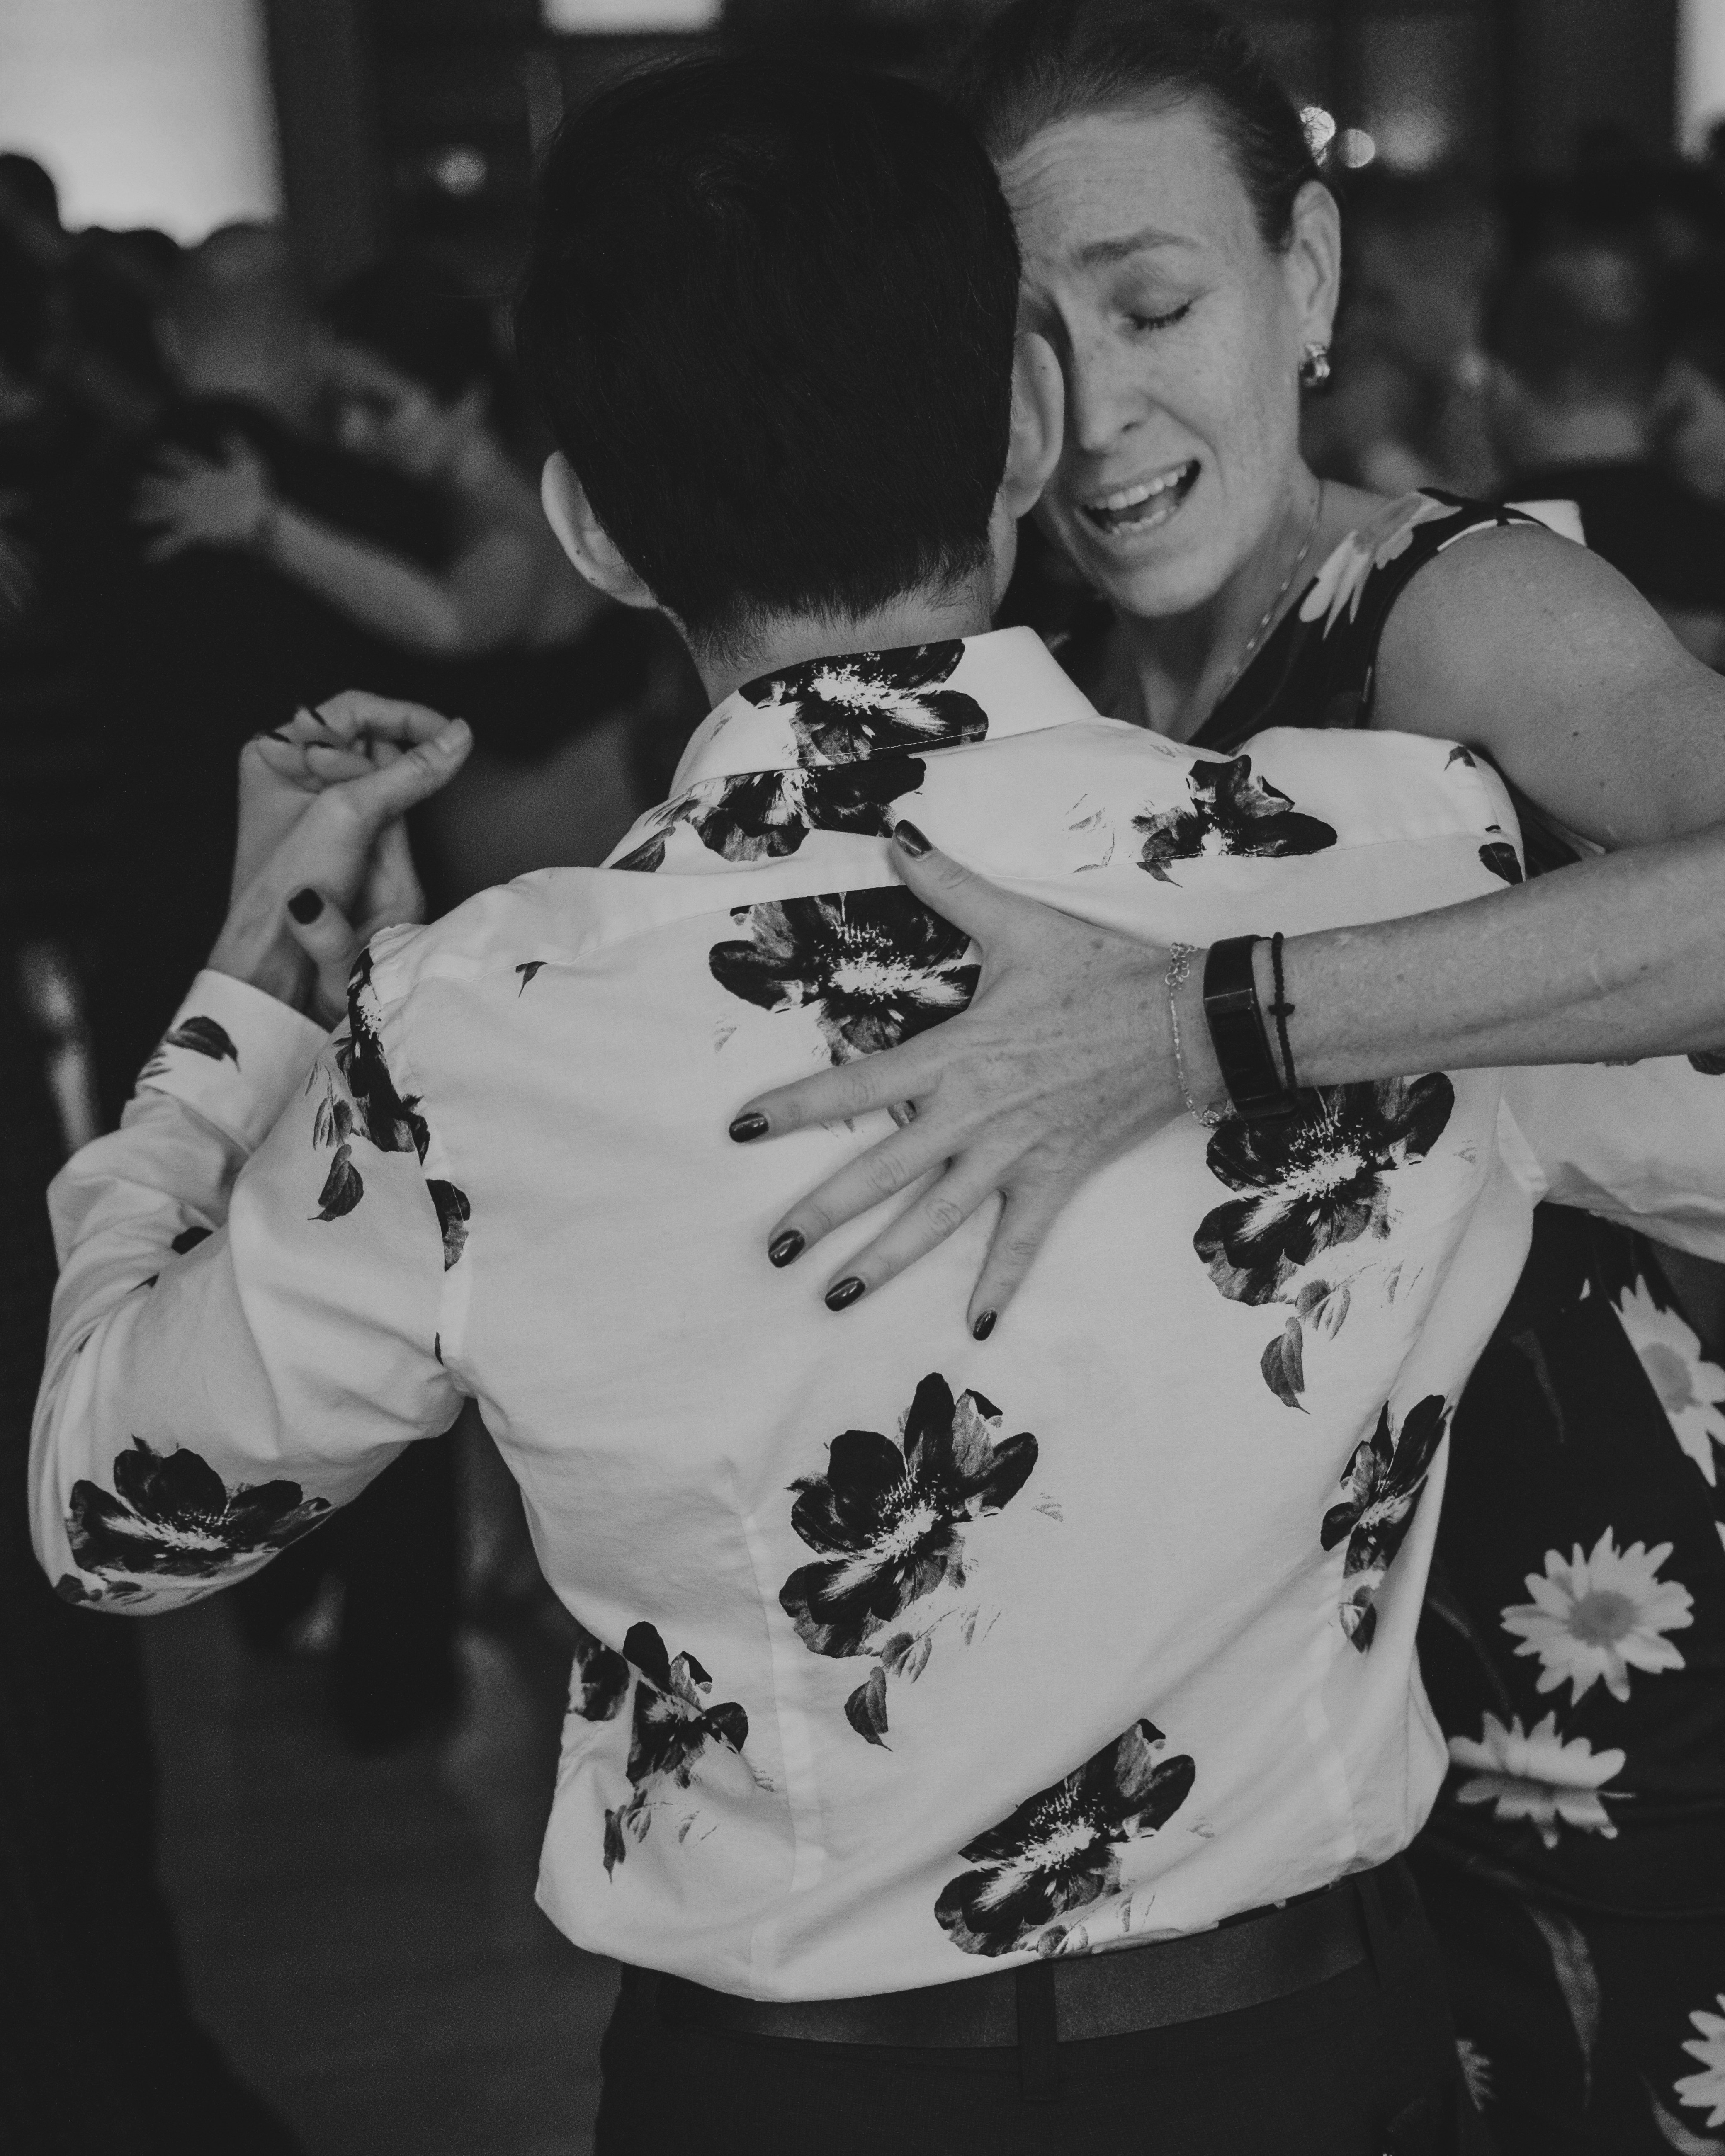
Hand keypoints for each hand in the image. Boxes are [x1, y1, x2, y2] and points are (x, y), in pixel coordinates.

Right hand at [133, 434, 274, 560]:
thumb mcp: (250, 467)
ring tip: (130, 515)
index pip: (183, 461)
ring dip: (148, 513)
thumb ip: (238, 450)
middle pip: (167, 487)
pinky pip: (175, 539)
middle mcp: (193, 493)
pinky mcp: (196, 532)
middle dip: (151, 486)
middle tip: (136, 484)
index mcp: (203, 475)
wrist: (264, 519)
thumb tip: (228, 431)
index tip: (157, 452)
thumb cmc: (259, 492)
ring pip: (165, 512)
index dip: (170, 456)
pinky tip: (147, 557)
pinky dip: (161, 547)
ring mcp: (192, 513)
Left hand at [210, 693, 471, 1021]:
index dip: (405, 716)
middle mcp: (288, 769)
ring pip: (376, 770)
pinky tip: (393, 826)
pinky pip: (376, 801)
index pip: (353, 708)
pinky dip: (393, 806)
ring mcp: (310, 801)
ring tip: (387, 822)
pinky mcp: (332, 831)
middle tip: (420, 781)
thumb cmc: (291, 885)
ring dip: (396, 785)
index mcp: (273, 752)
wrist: (275, 958)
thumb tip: (460, 736)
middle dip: (398, 754)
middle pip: (366, 736)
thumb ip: (409, 771)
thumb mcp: (352, 813)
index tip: (450, 732)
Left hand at [731, 826, 1193, 1334]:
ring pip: (935, 1220)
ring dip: (886, 1262)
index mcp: (955, 1056)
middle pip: (882, 1172)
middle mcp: (973, 1116)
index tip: (742, 1130)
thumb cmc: (1099, 972)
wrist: (1186, 1019)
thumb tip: (896, 832)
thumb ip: (950, 884)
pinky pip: (1021, 1242)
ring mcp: (1014, 1154)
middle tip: (774, 1250)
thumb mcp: (1018, 925)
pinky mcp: (1056, 1177)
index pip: (856, 1087)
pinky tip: (972, 1327)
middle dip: (824, 1213)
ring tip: (835, 1297)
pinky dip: (999, 1285)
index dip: (796, 1109)